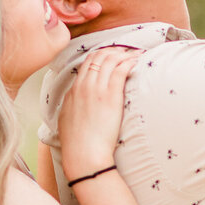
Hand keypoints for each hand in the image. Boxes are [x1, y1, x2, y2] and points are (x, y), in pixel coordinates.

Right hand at [58, 46, 139, 183]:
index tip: (111, 54)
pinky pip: (120, 70)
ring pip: (110, 60)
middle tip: (127, 51)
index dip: (101, 54)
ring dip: (125, 53)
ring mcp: (97, 90)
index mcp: (73, 91)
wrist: (84, 154)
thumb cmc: (77, 143)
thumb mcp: (67, 119)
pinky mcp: (110, 96)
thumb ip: (72, 104)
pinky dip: (129, 61)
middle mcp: (84, 86)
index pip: (87, 63)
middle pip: (99, 57)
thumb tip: (75, 100)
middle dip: (114, 50)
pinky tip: (137, 60)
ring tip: (137, 53)